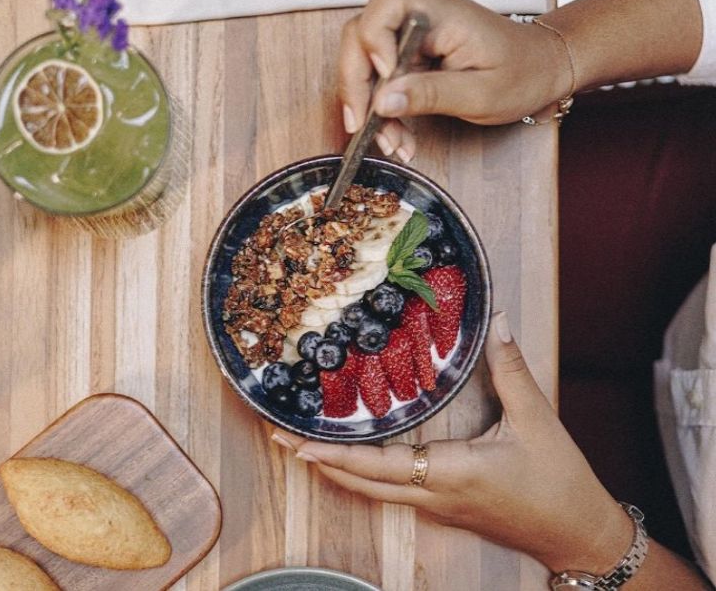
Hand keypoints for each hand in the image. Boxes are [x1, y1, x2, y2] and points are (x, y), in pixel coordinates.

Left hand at [272, 312, 631, 573]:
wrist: (577, 535)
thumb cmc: (558, 482)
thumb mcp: (536, 420)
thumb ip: (510, 369)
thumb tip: (497, 321)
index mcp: (449, 472)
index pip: (377, 464)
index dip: (333, 454)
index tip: (293, 442)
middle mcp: (432, 495)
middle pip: (361, 483)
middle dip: (317, 462)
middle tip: (279, 438)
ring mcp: (436, 506)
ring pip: (372, 491)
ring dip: (336, 470)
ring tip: (302, 446)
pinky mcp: (443, 507)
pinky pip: (391, 492)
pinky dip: (362, 475)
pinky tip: (352, 459)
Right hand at [338, 0, 571, 158]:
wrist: (541, 69)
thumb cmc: (522, 73)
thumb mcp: (480, 93)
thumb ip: (430, 94)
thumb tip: (383, 101)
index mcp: (442, 11)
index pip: (387, 4)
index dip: (373, 40)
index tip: (384, 80)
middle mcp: (422, 13)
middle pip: (362, 35)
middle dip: (357, 85)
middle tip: (363, 126)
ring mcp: (413, 32)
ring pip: (366, 61)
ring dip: (370, 105)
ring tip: (391, 142)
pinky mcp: (410, 52)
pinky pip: (381, 77)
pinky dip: (384, 109)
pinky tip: (398, 135)